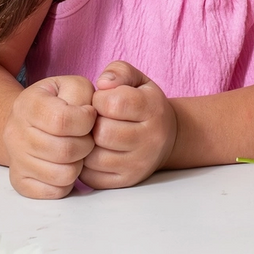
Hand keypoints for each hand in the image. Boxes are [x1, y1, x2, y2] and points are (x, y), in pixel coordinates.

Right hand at [4, 75, 95, 198]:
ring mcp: (14, 159)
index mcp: (28, 103)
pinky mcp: (19, 181)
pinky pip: (53, 191)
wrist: (30, 120)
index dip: (86, 120)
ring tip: (76, 150)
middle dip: (86, 144)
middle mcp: (14, 132)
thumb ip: (84, 95)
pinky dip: (67, 182)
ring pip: (63, 174)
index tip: (88, 116)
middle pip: (65, 151)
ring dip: (79, 164)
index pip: (63, 120)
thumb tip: (89, 117)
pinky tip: (66, 165)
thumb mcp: (73, 86)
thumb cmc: (60, 101)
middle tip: (86, 136)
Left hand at [80, 61, 177, 188]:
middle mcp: (151, 139)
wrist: (167, 138)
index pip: (114, 103)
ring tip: (92, 136)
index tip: (102, 101)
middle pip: (103, 133)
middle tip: (95, 120)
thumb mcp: (137, 80)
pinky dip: (85, 164)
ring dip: (86, 145)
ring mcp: (139, 163)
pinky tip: (94, 152)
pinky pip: (91, 176)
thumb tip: (102, 83)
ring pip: (94, 157)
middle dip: (91, 124)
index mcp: (153, 109)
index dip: (99, 99)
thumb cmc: (144, 104)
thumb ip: (119, 72)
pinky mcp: (126, 181)